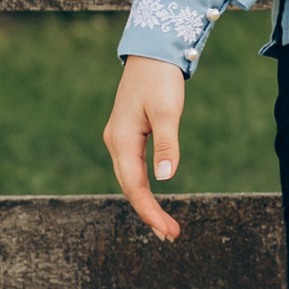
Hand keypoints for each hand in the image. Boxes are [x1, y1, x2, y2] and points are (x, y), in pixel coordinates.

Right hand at [104, 57, 187, 240]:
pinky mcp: (127, 135)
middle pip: (129, 188)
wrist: (151, 53)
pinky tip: (153, 198)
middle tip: (171, 235)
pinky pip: (132, 169)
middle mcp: (116, 142)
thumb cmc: (160, 80)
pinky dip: (143, 188)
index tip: (167, 230)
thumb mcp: (168, 111)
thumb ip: (167, 145)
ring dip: (146, 203)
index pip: (134, 186)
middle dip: (149, 213)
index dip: (150, 211)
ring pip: (129, 180)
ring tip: (165, 225)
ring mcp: (119, 139)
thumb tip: (165, 179)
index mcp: (122, 140)